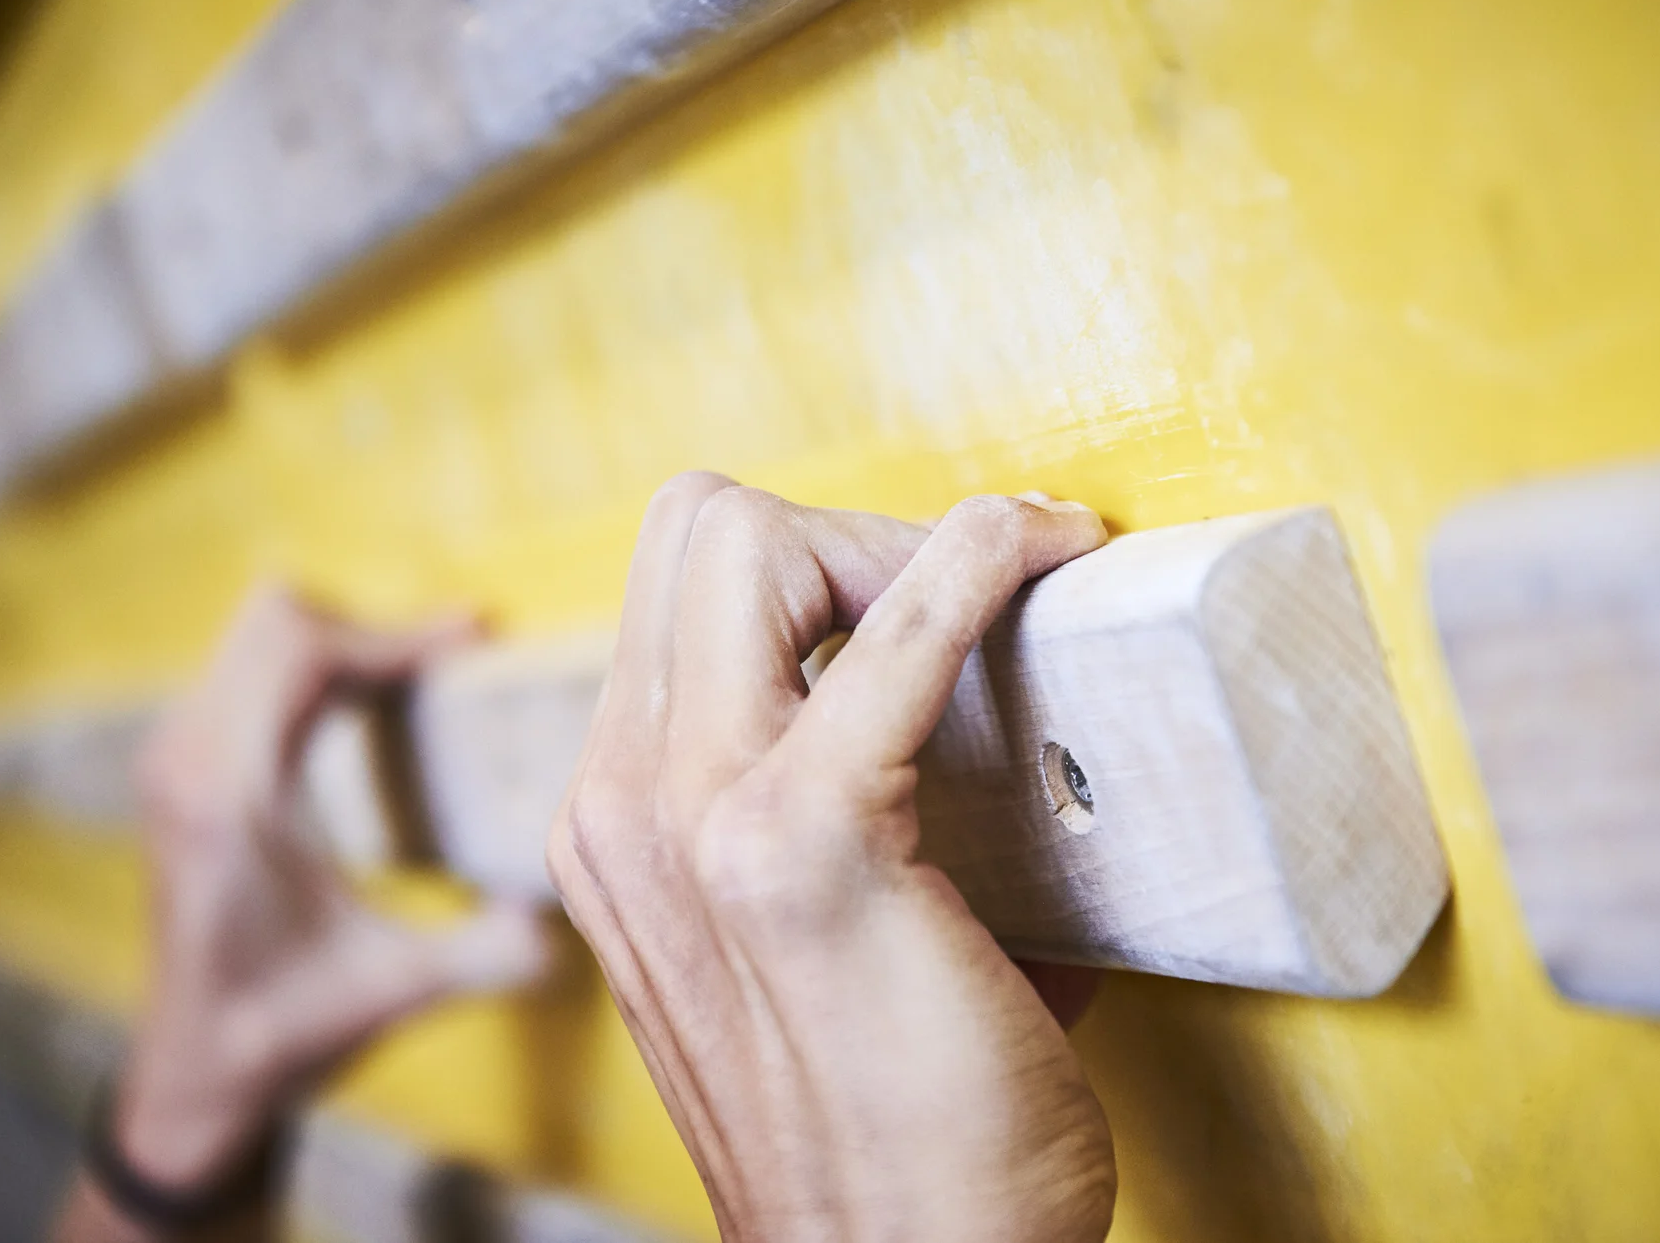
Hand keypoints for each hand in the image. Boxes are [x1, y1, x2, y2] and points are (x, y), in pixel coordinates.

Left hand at [114, 588, 548, 1194]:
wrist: (193, 1075)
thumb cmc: (284, 1032)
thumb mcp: (394, 993)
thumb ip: (482, 954)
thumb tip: (564, 920)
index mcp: (231, 798)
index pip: (302, 657)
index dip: (392, 636)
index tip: (472, 643)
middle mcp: (187, 760)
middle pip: (274, 620)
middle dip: (370, 629)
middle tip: (449, 663)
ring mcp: (173, 758)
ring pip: (256, 637)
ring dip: (341, 643)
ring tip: (421, 679)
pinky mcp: (180, 767)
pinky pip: (246, 670)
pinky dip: (310, 667)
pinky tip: (368, 707)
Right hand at [548, 475, 1117, 1241]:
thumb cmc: (896, 1132)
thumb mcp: (815, 957)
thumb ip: (852, 830)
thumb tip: (1009, 736)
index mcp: (617, 825)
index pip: (673, 591)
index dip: (810, 564)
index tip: (932, 596)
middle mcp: (620, 805)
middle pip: (691, 526)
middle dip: (837, 529)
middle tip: (956, 594)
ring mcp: (686, 820)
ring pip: (742, 534)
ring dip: (888, 539)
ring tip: (999, 586)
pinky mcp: (801, 843)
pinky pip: (895, 623)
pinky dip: (973, 558)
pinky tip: (1042, 551)